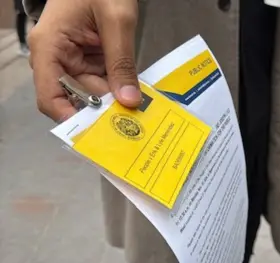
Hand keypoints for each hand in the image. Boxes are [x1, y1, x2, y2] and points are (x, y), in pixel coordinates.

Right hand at [28, 0, 141, 122]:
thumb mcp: (117, 21)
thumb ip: (122, 62)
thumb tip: (128, 101)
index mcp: (50, 48)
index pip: (50, 96)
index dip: (71, 119)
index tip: (98, 133)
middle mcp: (57, 58)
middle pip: (76, 98)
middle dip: (103, 112)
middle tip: (132, 127)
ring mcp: (74, 58)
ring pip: (92, 92)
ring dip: (114, 101)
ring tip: (139, 116)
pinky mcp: (90, 57)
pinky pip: (102, 80)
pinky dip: (117, 88)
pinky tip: (135, 98)